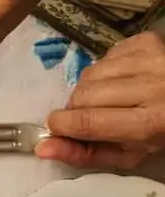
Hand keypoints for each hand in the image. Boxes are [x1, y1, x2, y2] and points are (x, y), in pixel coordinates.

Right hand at [36, 32, 164, 168]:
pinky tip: (121, 79)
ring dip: (89, 88)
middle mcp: (155, 87)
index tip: (54, 127)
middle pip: (85, 94)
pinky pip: (106, 54)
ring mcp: (153, 59)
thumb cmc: (157, 135)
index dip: (62, 125)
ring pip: (91, 72)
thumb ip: (84, 154)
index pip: (89, 121)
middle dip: (75, 107)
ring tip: (107, 97)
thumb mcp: (126, 155)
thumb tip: (42, 147)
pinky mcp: (149, 41)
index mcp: (151, 123)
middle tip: (89, 115)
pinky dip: (105, 69)